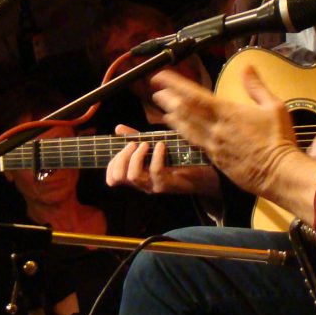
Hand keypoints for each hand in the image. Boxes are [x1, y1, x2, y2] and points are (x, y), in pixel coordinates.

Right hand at [104, 124, 220, 197]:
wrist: (204, 173)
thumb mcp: (153, 145)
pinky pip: (156, 171)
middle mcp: (142, 184)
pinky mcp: (167, 185)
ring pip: (134, 176)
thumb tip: (117, 128)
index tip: (125, 147)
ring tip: (145, 144)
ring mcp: (153, 186)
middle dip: (122, 156)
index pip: (112, 178)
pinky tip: (162, 145)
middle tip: (134, 144)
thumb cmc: (178, 158)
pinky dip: (157, 155)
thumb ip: (135, 138)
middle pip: (118, 177)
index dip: (112, 163)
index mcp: (137, 176)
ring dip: (136, 156)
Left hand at [151, 67, 299, 198]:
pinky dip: (184, 133)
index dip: (174, 85)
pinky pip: (194, 143)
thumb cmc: (279, 139)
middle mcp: (215, 129)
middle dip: (168, 100)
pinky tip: (180, 130)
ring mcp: (213, 146)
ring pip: (186, 129)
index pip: (193, 96)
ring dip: (172, 117)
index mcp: (227, 113)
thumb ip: (256, 86)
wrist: (278, 174)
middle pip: (183, 112)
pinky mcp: (215, 159)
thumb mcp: (274, 106)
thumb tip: (247, 67)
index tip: (160, 77)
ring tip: (162, 109)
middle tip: (156, 92)